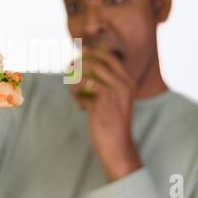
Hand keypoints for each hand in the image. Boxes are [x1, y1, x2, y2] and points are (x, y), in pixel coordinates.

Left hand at [70, 47, 141, 181]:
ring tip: (70, 86)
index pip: (111, 59)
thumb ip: (106, 85)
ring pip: (86, 76)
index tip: (82, 52)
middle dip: (80, 62)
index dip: (95, 53)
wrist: (117, 145)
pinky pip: (81, 91)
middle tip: (69, 66)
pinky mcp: (101, 104)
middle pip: (97, 64)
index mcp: (129, 83)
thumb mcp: (115, 101)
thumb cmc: (113, 123)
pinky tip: (77, 102)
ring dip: (74, 80)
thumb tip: (86, 69)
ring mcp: (113, 94)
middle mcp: (123, 85)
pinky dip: (75, 94)